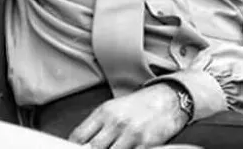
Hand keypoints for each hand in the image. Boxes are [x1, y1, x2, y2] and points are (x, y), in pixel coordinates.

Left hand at [68, 83, 188, 148]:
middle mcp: (116, 123)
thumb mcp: (114, 108)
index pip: (79, 136)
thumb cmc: (140, 104)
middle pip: (92, 148)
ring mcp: (131, 134)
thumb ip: (97, 125)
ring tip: (112, 148)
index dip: (73, 147)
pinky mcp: (146, 144)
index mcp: (104, 112)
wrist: (169, 99)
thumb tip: (81, 143)